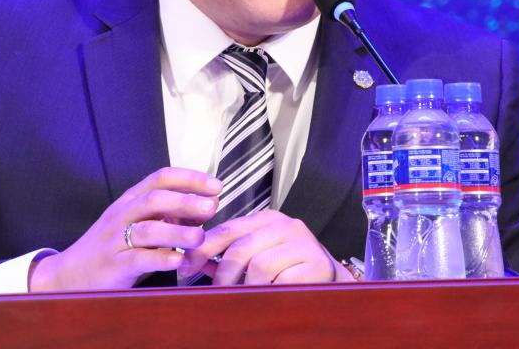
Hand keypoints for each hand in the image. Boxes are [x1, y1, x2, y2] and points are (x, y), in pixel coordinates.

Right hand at [29, 167, 221, 290]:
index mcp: (130, 200)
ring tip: (200, 237)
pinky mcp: (114, 265)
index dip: (189, 178)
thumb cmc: (112, 248)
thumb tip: (208, 206)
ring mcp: (116, 240)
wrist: (69, 275)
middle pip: (154, 199)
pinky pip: (138, 259)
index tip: (215, 184)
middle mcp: (123, 215)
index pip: (160, 178)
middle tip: (211, 206)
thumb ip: (169, 215)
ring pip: (148, 229)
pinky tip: (178, 259)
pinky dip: (160, 258)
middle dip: (185, 201)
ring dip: (176, 231)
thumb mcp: (138, 225)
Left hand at [178, 209, 353, 284]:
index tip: (186, 268)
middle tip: (217, 293)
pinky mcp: (316, 264)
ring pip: (259, 266)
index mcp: (267, 219)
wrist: (331, 281)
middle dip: (223, 275)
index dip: (202, 249)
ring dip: (246, 288)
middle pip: (240, 248)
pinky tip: (268, 299)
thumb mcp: (260, 254)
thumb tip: (194, 261)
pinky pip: (282, 282)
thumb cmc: (291, 269)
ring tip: (244, 299)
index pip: (226, 229)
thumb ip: (230, 254)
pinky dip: (270, 294)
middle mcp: (285, 225)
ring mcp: (303, 243)